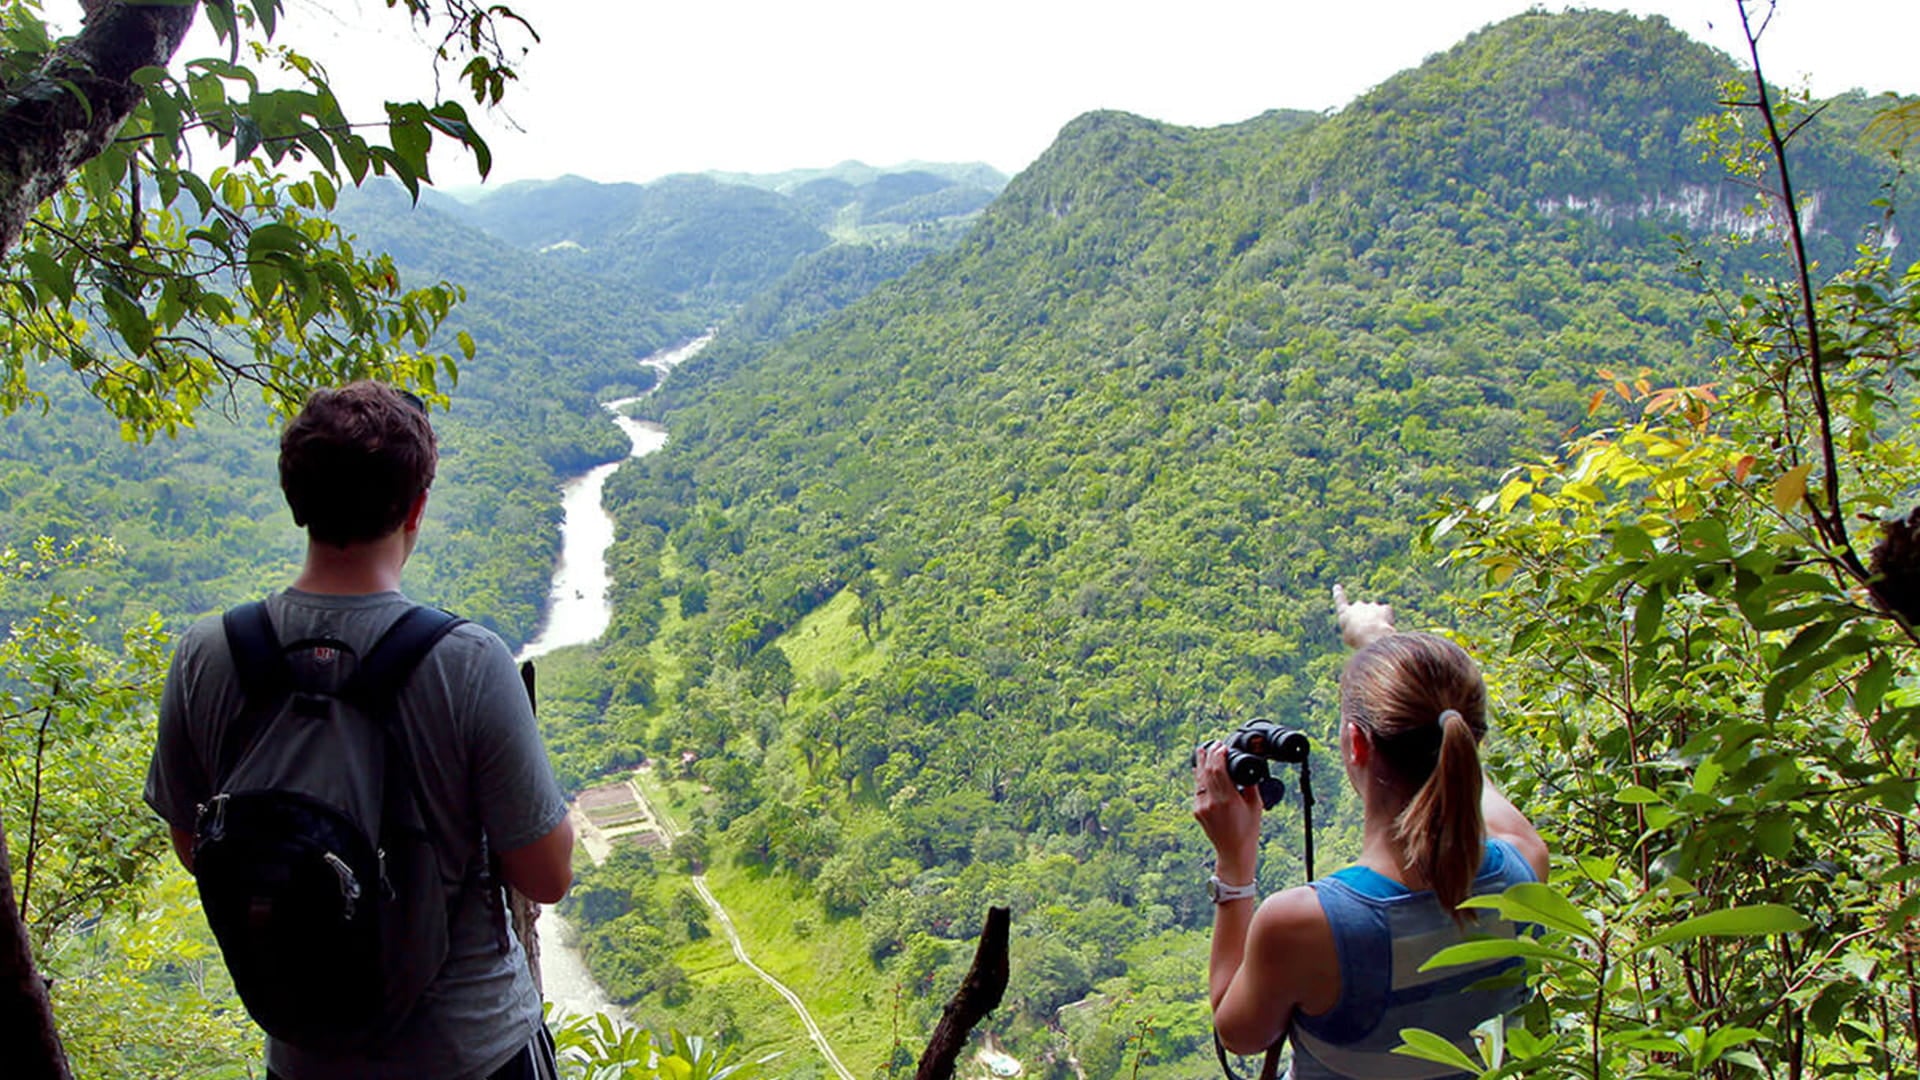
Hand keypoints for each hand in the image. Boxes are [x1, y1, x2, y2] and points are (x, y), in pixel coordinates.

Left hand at [1193, 742, 1263, 881]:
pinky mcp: (1197, 811)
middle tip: (1213, 744)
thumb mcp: (1256, 805)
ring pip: (1199, 780)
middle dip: (1208, 755)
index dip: (1218, 755)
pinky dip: (1199, 777)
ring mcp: (1202, 807)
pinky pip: (1197, 790)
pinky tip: (1200, 770)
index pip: (1217, 770)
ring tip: (1202, 750)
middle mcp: (1212, 802)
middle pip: (1206, 771)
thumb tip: (1247, 768)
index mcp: (1228, 800)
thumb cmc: (1248, 830)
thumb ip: (1251, 785)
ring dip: (1200, 763)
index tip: (1222, 746)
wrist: (1234, 851)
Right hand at [1333, 584, 1394, 648]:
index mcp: (1345, 612)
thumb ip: (1353, 631)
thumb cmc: (1356, 639)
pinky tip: (1386, 628)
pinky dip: (1387, 619)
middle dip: (1365, 619)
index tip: (1337, 586)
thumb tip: (1363, 629)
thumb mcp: (1349, 638)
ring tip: (1377, 633)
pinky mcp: (1384, 608)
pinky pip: (1387, 613)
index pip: (1340, 601)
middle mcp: (1358, 605)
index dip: (1338, 594)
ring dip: (1377, 621)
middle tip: (1367, 632)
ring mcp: (1372, 605)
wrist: (1370, 635)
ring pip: (1375, 613)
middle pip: (1362, 610)